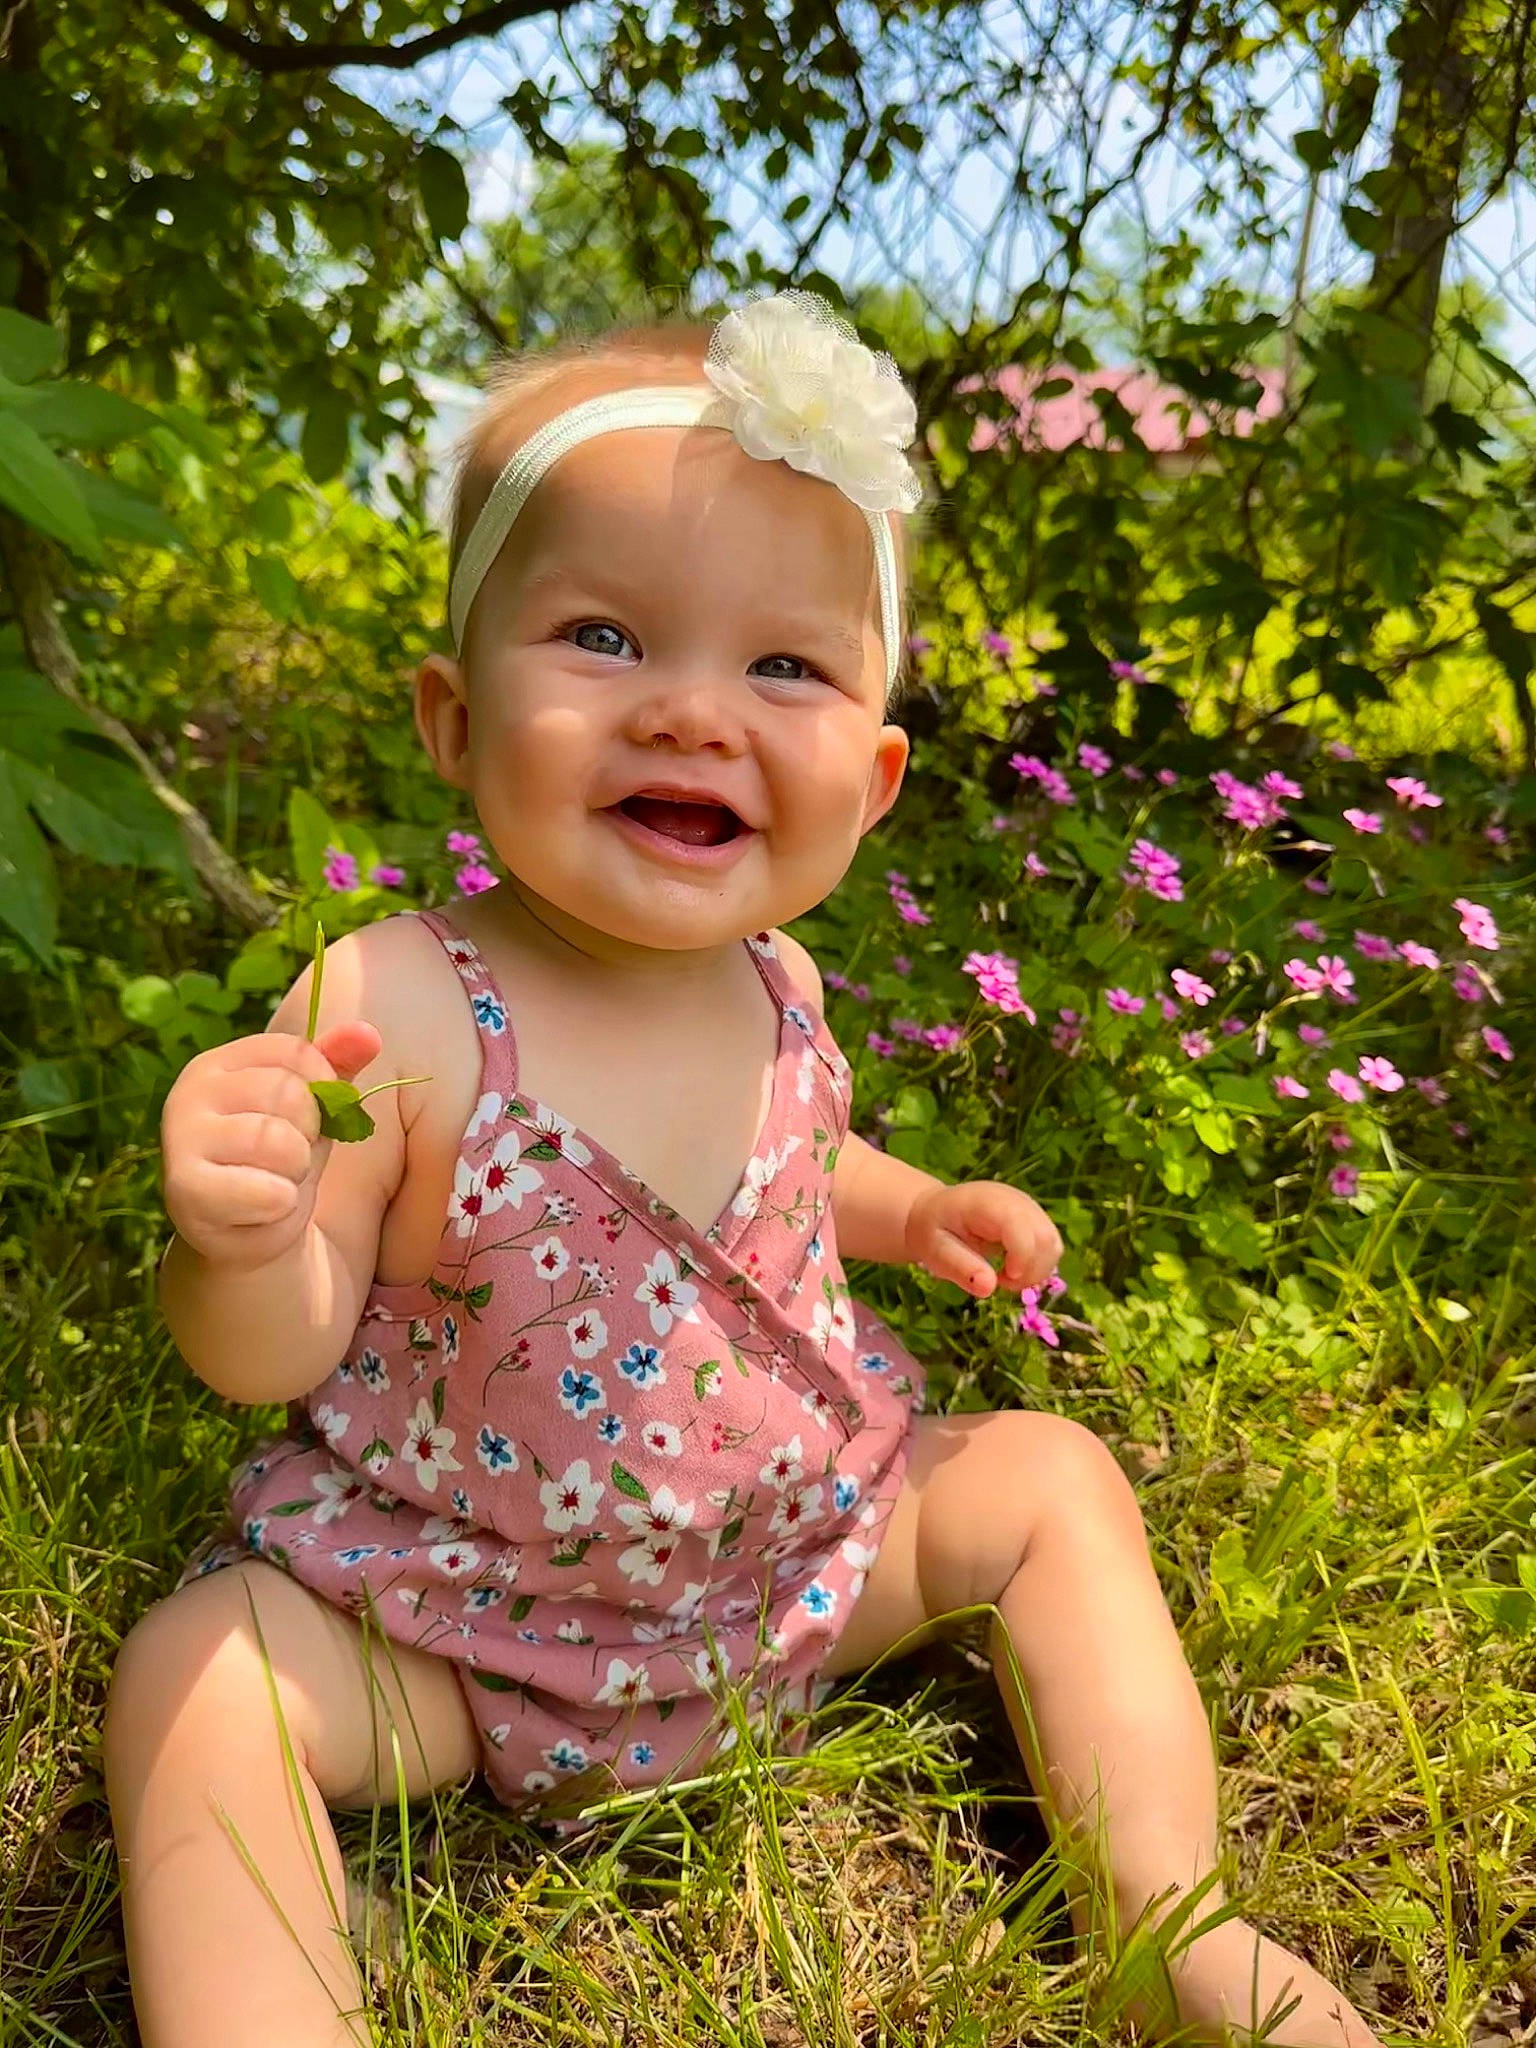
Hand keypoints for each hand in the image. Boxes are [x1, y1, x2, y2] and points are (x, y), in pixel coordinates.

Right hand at [161, 1021, 381, 1268]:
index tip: (312, 1115)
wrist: (246, 1233)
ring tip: (275, 1180)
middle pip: (290, 1094)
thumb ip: (336, 1067)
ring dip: (294, 1171)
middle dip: (307, 1135)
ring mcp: (181, 1139)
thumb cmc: (280, 1161)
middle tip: (287, 1158)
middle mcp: (191, 1092)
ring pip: (279, 1141)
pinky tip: (262, 1208)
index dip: (323, 1087)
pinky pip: (267, 1191)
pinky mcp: (185, 1189)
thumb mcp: (313, 1108)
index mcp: (220, 1064)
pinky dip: (280, 1204)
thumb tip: (369, 1033)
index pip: (297, 1052)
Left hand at [904, 1179, 1062, 1298]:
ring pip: (1053, 1245)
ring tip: (1005, 1276)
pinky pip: (1051, 1246)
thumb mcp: (935, 1251)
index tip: (1002, 1280)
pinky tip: (1013, 1269)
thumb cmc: (934, 1230)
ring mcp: (1030, 1208)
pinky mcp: (1036, 1218)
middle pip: (1045, 1239)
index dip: (1021, 1259)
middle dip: (1030, 1272)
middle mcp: (1016, 1201)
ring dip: (1035, 1271)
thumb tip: (989, 1288)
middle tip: (1000, 1282)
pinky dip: (1037, 1266)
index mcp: (988, 1203)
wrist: (937, 1211)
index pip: (1021, 1227)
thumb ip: (960, 1268)